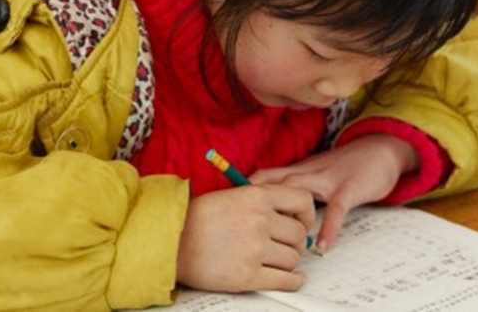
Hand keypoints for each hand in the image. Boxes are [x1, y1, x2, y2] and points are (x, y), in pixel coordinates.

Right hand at [176, 184, 314, 292]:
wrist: (170, 241)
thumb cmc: (197, 218)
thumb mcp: (232, 195)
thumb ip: (262, 201)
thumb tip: (291, 216)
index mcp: (257, 196)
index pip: (303, 201)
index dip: (307, 215)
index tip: (302, 223)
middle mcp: (260, 220)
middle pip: (299, 235)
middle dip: (296, 243)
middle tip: (287, 246)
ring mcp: (254, 249)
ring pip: (293, 259)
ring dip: (289, 262)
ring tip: (278, 261)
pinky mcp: (247, 275)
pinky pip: (284, 280)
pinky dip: (293, 281)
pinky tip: (292, 279)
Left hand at [249, 135, 417, 253]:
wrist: (380, 149)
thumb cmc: (346, 165)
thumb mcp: (317, 171)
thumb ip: (295, 184)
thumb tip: (269, 201)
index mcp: (299, 170)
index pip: (265, 176)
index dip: (244, 188)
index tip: (225, 204)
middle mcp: (309, 172)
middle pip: (275, 182)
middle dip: (255, 199)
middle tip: (240, 221)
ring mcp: (329, 180)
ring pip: (300, 193)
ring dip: (286, 215)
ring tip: (276, 240)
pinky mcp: (350, 189)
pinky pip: (337, 210)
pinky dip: (328, 228)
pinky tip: (322, 247)